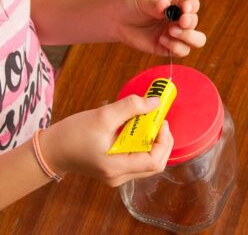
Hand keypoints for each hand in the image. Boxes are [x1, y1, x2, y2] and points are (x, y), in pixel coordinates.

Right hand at [40, 95, 173, 186]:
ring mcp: (117, 175)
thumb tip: (155, 102)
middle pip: (154, 164)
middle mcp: (120, 177)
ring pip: (147, 162)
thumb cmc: (73, 133)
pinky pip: (137, 160)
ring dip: (153, 142)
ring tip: (150, 124)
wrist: (52, 149)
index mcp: (117, 167)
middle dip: (162, 141)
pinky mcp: (114, 170)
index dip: (163, 141)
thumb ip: (130, 107)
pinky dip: (143, 145)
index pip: (154, 161)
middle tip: (159, 121)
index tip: (161, 121)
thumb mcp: (102, 116)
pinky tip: (138, 131)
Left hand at [115, 0, 205, 56]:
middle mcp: (180, 19)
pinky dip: (175, 47)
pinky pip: (182, 51)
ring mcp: (176, 35)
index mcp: (177, 2)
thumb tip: (165, 6)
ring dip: (187, 37)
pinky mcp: (169, 48)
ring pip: (197, 41)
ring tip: (171, 31)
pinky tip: (162, 40)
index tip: (184, 10)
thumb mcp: (144, 1)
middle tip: (179, 23)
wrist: (119, 22)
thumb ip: (156, 5)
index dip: (191, 8)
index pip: (192, 5)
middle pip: (195, 23)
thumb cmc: (132, 6)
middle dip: (189, 24)